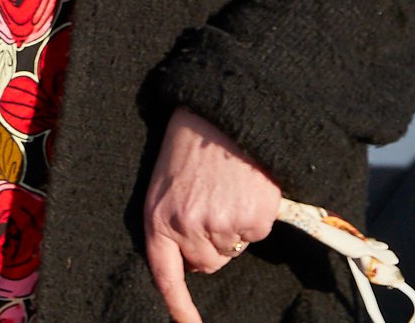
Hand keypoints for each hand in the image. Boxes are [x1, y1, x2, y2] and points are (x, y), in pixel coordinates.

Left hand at [142, 109, 280, 322]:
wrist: (224, 111)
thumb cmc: (192, 143)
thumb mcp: (167, 181)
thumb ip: (173, 221)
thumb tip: (196, 260)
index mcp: (158, 217)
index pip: (165, 275)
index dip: (177, 307)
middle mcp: (186, 227)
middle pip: (208, 262)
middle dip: (212, 242)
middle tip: (213, 201)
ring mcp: (220, 226)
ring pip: (233, 249)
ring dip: (234, 227)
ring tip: (228, 188)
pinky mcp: (252, 220)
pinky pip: (256, 234)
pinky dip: (255, 216)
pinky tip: (245, 187)